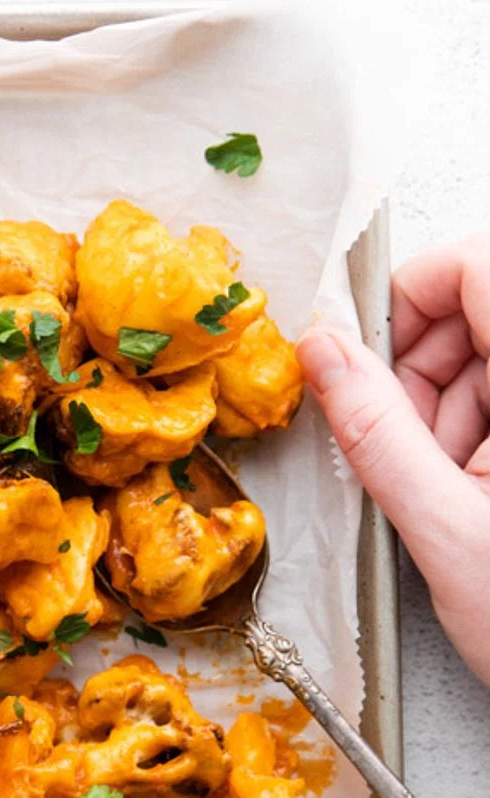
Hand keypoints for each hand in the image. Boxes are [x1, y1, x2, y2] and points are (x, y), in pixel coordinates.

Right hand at [297, 233, 489, 686]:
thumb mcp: (446, 532)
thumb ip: (377, 433)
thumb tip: (323, 354)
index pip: (476, 265)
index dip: (408, 296)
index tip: (361, 355)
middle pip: (479, 308)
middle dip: (421, 368)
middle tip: (400, 445)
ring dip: (447, 412)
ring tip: (445, 491)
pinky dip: (476, 438)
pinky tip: (473, 498)